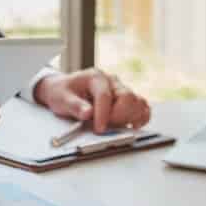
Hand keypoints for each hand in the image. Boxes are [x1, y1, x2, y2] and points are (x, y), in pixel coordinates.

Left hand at [34, 68, 150, 133]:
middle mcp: (112, 82)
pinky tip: (131, 126)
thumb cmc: (63, 92)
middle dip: (117, 116)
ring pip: (138, 102)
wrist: (64, 90)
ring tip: (114, 126)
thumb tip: (88, 113)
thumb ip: (75, 106)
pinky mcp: (127, 101)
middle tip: (105, 127)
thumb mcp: (62, 98)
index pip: (105, 95)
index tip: (99, 129)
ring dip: (129, 118)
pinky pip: (142, 107)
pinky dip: (140, 118)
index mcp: (96, 77)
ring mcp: (121, 90)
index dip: (103, 114)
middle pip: (127, 97)